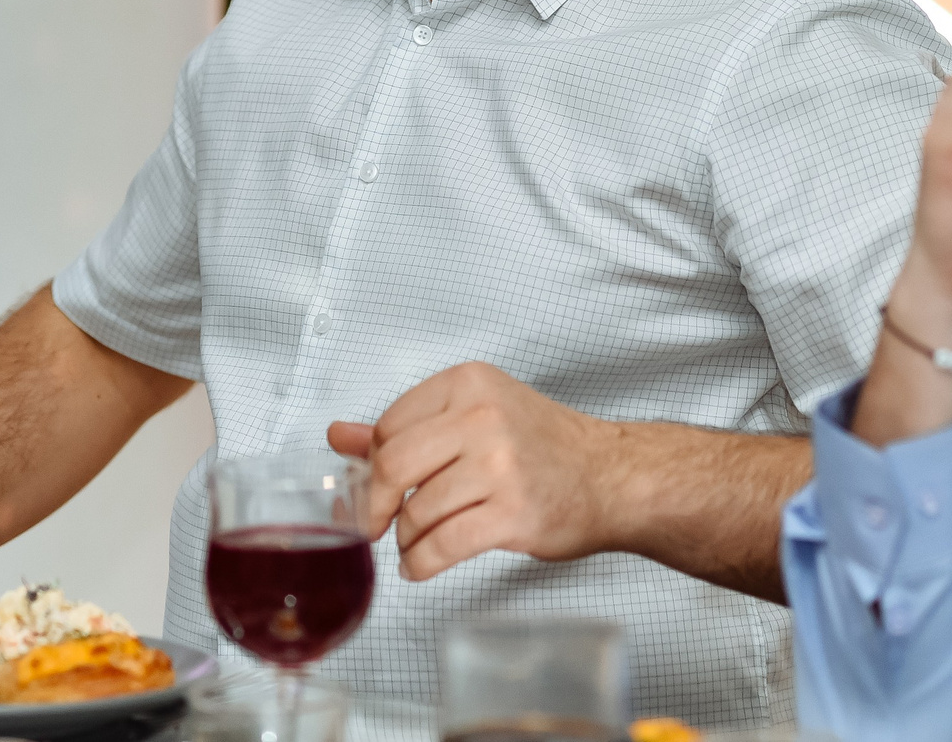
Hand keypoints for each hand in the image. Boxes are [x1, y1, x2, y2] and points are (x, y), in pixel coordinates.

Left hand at [327, 362, 611, 581]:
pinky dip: (421, 564)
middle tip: (379, 523)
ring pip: (417, 511)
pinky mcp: (513, 514)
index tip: (377, 486)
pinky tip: (421, 565)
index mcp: (469, 384)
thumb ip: (405, 425)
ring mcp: (500, 466)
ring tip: (416, 543)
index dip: (374, 463)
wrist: (612, 477)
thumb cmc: (544, 446)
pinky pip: (443, 546)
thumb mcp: (475, 416)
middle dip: (377, 505)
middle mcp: (483, 418)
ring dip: (405, 538)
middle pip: (393, 464)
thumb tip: (338, 436)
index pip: (389, 424)